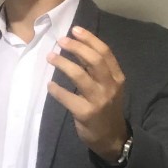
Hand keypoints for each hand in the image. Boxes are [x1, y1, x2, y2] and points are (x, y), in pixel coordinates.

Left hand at [47, 26, 127, 161]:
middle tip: (61, 40)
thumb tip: (76, 46)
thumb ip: (96, 69)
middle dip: (76, 47)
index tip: (75, 29)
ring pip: (80, 76)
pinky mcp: (86, 113)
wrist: (112, 138)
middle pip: (94, 60)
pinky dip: (57, 90)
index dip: (89, 39)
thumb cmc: (106, 107)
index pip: (105, 52)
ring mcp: (99, 100)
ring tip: (50, 57)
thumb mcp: (108, 87)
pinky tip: (50, 85)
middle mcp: (110, 87)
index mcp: (117, 77)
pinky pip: (68, 97)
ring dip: (63, 64)